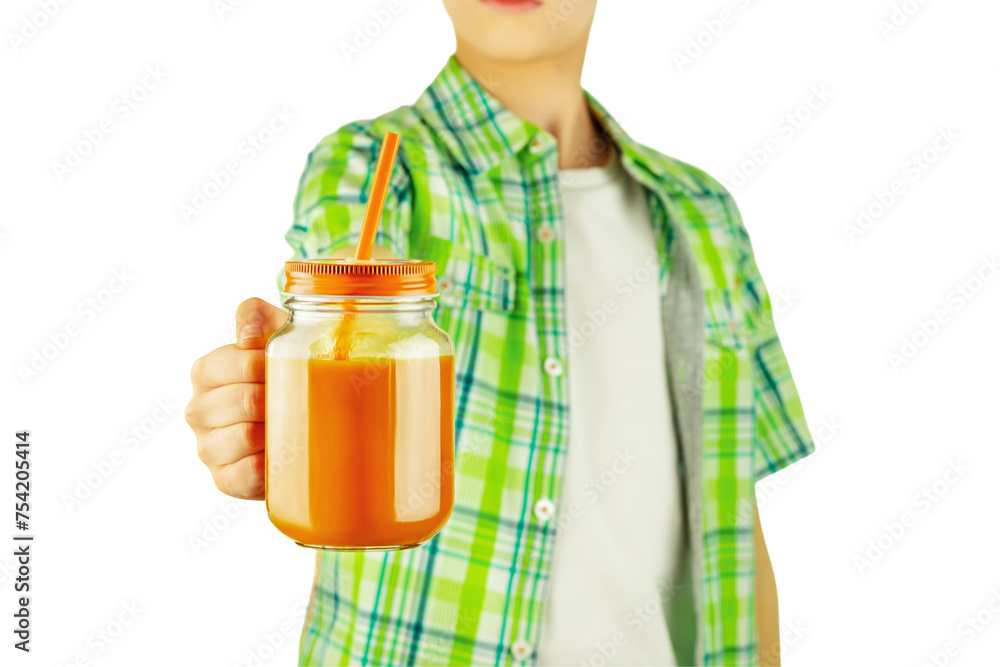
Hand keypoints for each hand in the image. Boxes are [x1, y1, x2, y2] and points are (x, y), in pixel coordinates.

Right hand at [185, 298, 286, 499]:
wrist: (305, 424)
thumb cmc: (288, 374)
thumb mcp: (276, 335)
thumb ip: (257, 318)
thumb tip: (249, 337)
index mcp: (207, 372)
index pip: (235, 364)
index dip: (270, 365)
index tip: (294, 367)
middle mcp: (199, 409)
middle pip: (243, 401)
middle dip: (279, 398)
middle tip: (303, 398)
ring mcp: (208, 447)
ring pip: (244, 436)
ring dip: (277, 430)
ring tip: (297, 424)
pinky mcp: (225, 479)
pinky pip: (247, 474)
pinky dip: (271, 464)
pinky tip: (285, 455)